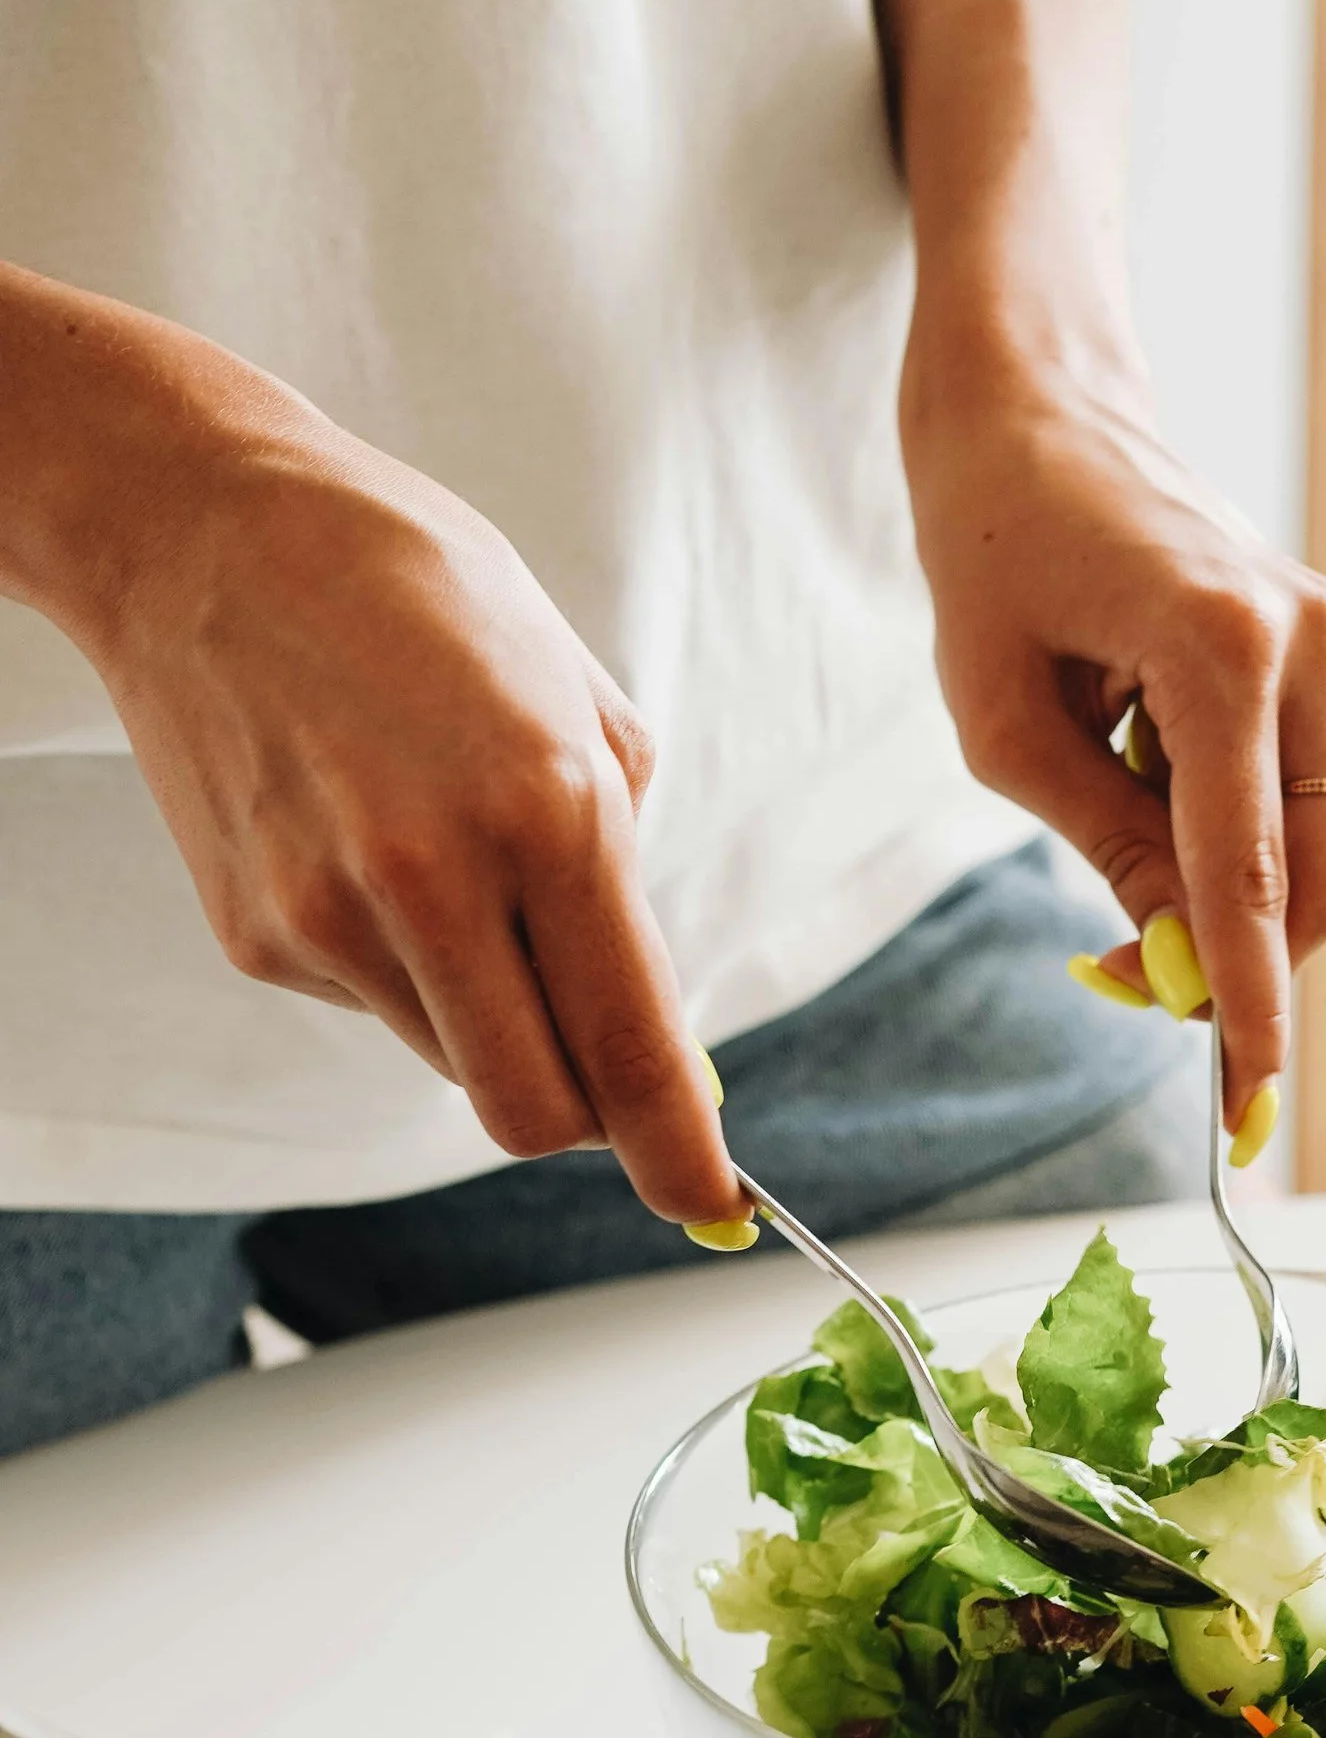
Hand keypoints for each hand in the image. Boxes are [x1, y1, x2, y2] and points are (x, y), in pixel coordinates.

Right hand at [10, 283, 739, 1225]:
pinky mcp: (255, 932)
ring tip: (461, 879)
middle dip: (586, 1115)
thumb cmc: (415, 590)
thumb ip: (621, 855)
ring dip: (492, 1018)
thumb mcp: (572, 694)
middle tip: (603, 1059)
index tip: (710, 1206)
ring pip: (454, 1062)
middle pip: (533, 1111)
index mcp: (546, 811)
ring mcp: (328, 915)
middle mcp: (432, 880)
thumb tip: (647, 1000)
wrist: (203, 531)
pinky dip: (405, 966)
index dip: (680, 1152)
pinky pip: (372, 1006)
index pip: (630, 1048)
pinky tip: (372, 848)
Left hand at [901, 341, 1325, 1125]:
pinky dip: (1242, 834)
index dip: (1249, 996)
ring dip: (1234, 896)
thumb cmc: (995, 548)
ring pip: (1319, 850)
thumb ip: (1106, 845)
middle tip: (1135, 987)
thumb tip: (1177, 967)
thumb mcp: (1004, 723)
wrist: (1044, 408)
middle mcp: (1310, 642)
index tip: (1251, 1098)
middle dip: (1243, 962)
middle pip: (1315, 879)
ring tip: (1114, 842)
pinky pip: (1308, 797)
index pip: (1246, 867)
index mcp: (1220, 646)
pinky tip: (1154, 774)